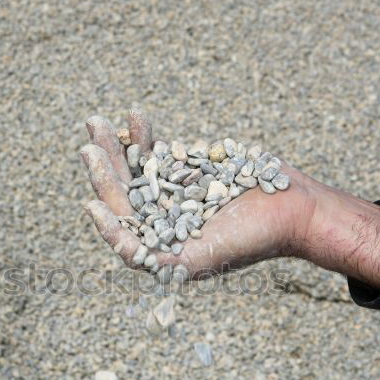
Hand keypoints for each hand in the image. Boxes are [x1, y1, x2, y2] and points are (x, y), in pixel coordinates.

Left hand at [81, 109, 379, 289]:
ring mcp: (172, 193)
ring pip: (134, 168)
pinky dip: (144, 135)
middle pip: (122, 195)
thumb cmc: (252, 240)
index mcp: (161, 249)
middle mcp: (162, 223)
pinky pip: (158, 151)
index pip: (124, 233)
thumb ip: (166, 263)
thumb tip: (127, 255)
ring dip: (114, 146)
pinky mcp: (187, 168)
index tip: (90, 201)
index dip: (106, 218)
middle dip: (103, 170)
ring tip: (95, 121)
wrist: (292, 209)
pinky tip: (135, 116)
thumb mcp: (205, 258)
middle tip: (87, 146)